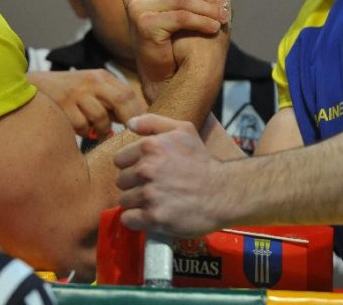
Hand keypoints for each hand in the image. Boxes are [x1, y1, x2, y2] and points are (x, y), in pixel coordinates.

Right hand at [27, 69, 144, 138]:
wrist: (33, 86)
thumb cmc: (67, 91)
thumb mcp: (90, 87)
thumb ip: (110, 99)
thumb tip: (134, 120)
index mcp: (101, 76)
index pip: (129, 93)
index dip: (138, 111)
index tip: (140, 126)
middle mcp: (91, 81)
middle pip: (121, 100)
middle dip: (128, 120)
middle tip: (127, 133)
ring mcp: (76, 92)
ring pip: (101, 117)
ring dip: (102, 129)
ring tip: (96, 130)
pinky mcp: (63, 105)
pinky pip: (82, 126)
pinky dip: (84, 132)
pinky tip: (78, 128)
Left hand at [114, 114, 226, 235]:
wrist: (222, 192)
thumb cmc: (202, 161)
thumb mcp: (184, 130)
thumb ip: (153, 122)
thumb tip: (129, 123)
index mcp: (150, 147)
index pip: (119, 160)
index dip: (132, 165)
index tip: (147, 171)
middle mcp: (146, 169)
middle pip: (121, 181)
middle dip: (135, 184)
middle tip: (154, 186)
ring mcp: (149, 194)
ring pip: (124, 200)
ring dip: (137, 202)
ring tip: (155, 201)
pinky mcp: (153, 216)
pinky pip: (129, 219)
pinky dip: (137, 219)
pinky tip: (152, 214)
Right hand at [122, 0, 230, 101]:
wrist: (163, 72)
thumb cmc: (174, 37)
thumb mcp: (180, 5)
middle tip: (224, 6)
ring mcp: (135, 6)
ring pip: (181, 0)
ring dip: (207, 9)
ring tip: (224, 18)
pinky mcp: (143, 22)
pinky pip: (181, 17)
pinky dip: (202, 22)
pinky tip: (215, 28)